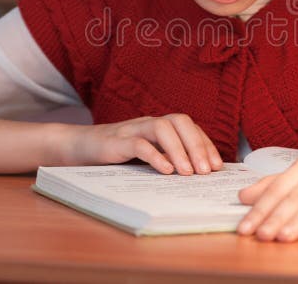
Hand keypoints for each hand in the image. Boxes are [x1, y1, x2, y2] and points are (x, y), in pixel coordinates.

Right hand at [66, 114, 222, 174]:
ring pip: (161, 128)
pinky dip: (154, 155)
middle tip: (206, 171)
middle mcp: (148, 123)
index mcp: (159, 126)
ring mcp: (132, 130)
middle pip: (180, 122)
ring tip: (187, 172)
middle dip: (197, 145)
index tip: (217, 166)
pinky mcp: (116, 141)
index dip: (206, 144)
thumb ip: (168, 159)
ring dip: (179, 150)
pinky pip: (138, 143)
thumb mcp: (147, 155)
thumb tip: (198, 175)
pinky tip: (165, 171)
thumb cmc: (118, 155)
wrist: (80, 147)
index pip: (190, 127)